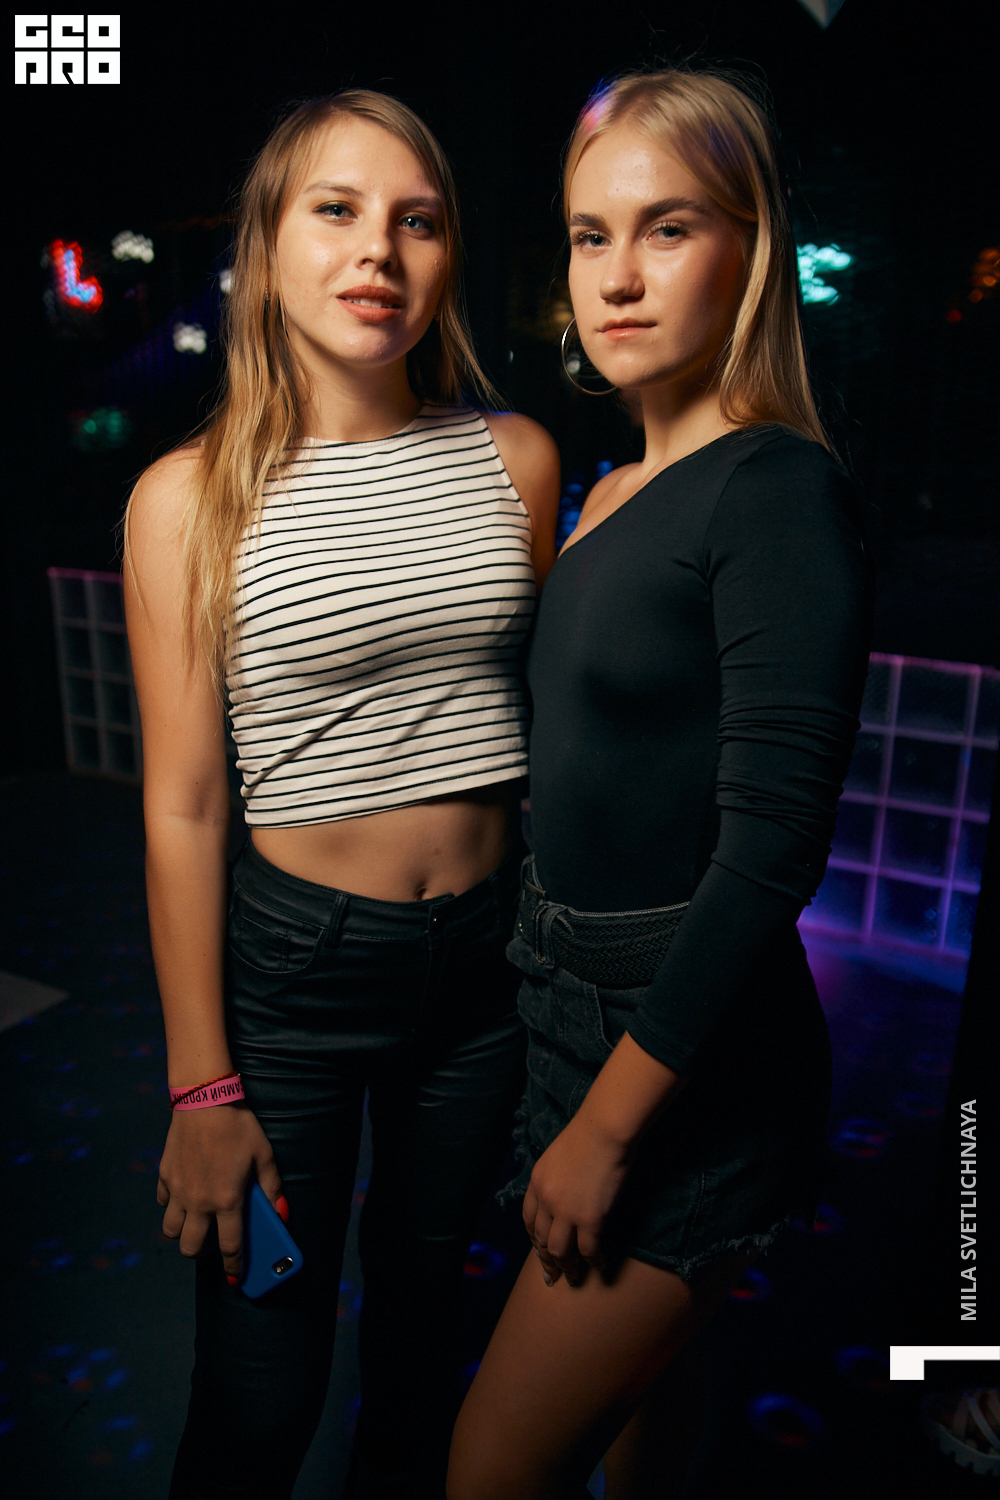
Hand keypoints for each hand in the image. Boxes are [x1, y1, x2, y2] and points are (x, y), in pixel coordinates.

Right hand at [157, 1104, 282, 1280]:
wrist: (204, 1099)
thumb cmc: (238, 1126)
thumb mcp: (263, 1154)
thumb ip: (271, 1186)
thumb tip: (280, 1212)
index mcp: (227, 1201)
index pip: (230, 1247)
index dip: (234, 1268)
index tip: (236, 1279)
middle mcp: (199, 1202)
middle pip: (192, 1248)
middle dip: (203, 1253)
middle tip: (213, 1242)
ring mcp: (178, 1191)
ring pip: (172, 1231)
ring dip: (183, 1233)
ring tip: (196, 1222)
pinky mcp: (165, 1176)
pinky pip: (165, 1203)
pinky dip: (173, 1206)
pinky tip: (185, 1195)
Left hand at [522, 1113, 629, 1287]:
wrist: (604, 1129)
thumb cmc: (588, 1134)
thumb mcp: (557, 1155)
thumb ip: (554, 1178)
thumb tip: (562, 1193)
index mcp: (536, 1183)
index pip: (529, 1220)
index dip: (534, 1239)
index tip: (540, 1250)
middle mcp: (546, 1200)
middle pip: (542, 1240)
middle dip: (547, 1261)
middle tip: (553, 1276)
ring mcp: (566, 1212)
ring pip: (560, 1251)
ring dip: (567, 1268)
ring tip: (573, 1277)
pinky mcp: (590, 1219)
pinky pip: (589, 1250)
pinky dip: (594, 1262)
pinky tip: (600, 1266)